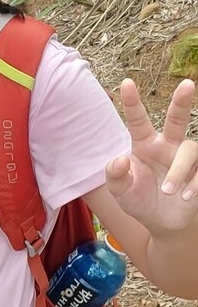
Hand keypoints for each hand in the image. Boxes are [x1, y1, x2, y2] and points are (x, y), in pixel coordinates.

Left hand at [105, 78, 197, 233]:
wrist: (163, 223)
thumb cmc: (139, 201)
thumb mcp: (121, 192)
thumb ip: (115, 176)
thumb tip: (120, 160)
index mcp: (145, 144)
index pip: (138, 120)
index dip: (132, 102)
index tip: (126, 83)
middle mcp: (167, 145)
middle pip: (177, 118)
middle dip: (182, 101)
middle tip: (187, 84)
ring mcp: (186, 157)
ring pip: (189, 150)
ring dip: (179, 171)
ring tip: (169, 192)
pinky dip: (194, 184)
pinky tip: (186, 197)